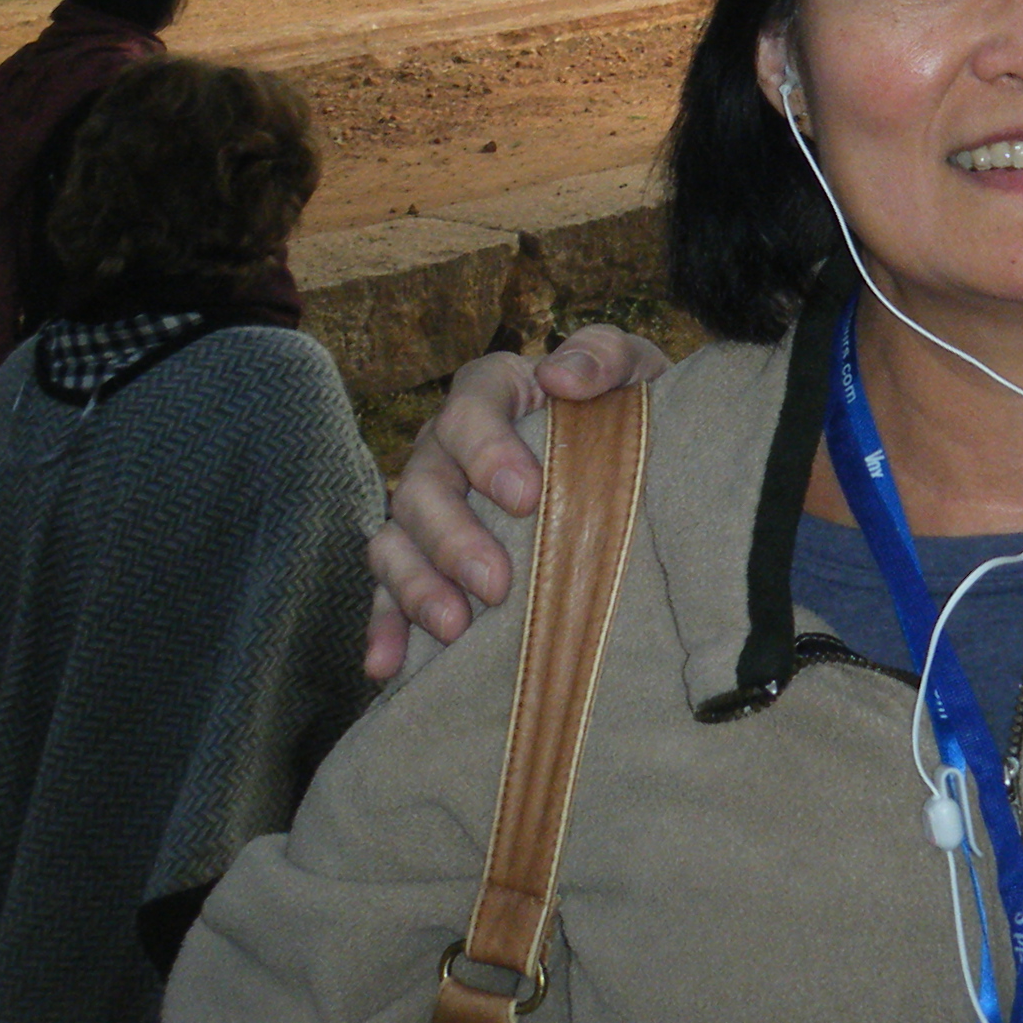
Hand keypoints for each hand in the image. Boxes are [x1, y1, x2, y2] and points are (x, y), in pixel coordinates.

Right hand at [359, 327, 669, 680]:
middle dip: (453, 537)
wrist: (638, 459)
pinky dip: (384, 627)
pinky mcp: (424, 561)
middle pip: (423, 484)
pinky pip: (386, 592)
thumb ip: (603, 356)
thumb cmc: (628, 409)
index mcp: (494, 392)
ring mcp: (430, 506)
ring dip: (416, 586)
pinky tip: (386, 666)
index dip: (488, 451)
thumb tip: (562, 375)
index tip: (526, 496)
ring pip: (394, 540)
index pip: (470, 407)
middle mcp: (447, 446)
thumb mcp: (634, 370)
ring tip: (453, 627)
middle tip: (495, 584)